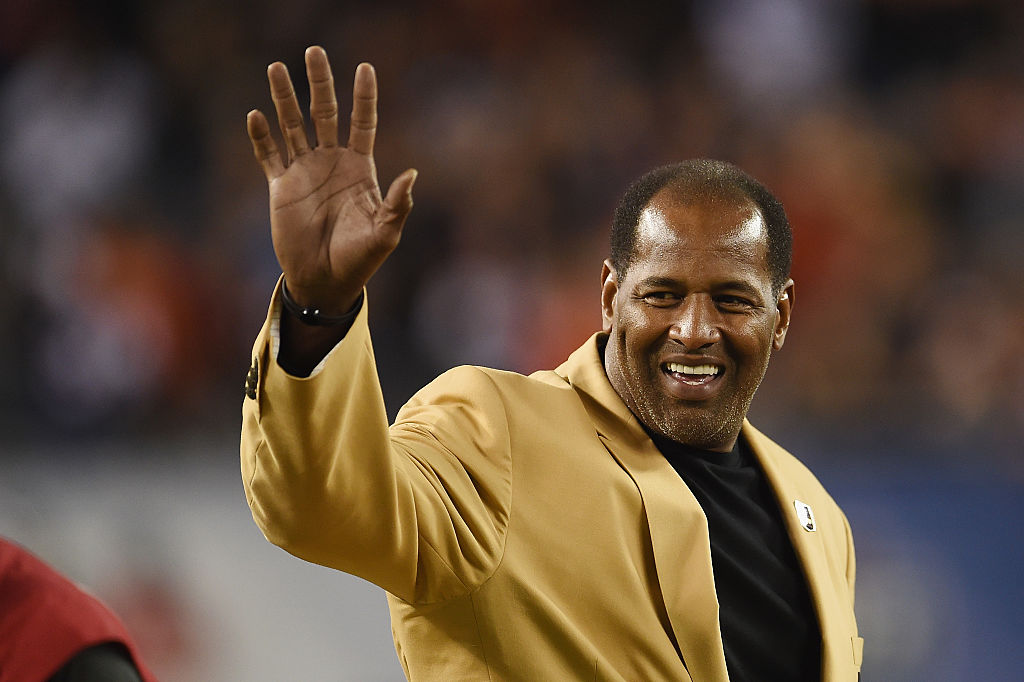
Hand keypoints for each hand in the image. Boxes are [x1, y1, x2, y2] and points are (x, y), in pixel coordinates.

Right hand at [247, 46, 416, 313]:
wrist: (325, 282)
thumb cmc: (360, 259)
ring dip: (284, 98)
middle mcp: (331, 163)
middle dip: (320, 83)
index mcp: (360, 168)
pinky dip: (261, 137)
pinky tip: (255, 115)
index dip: (363, 97)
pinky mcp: (281, 188)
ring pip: (293, 125)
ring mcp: (305, 172)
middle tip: (314, 52)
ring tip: (277, 67)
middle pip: (325, 112)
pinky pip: (270, 156)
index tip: (364, 68)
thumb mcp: (386, 233)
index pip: (362, 122)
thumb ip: (398, 203)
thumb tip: (413, 173)